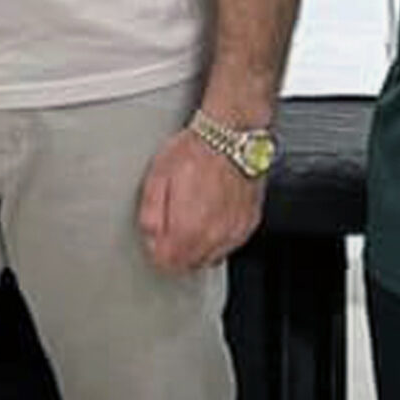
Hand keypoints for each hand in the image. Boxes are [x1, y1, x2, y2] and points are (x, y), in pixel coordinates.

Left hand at [138, 131, 262, 273]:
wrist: (231, 135)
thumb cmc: (196, 150)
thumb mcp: (156, 177)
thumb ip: (150, 215)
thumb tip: (150, 235)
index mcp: (188, 228)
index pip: (167, 263)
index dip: (156, 250)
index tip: (156, 235)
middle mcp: (214, 236)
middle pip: (189, 264)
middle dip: (176, 251)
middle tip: (171, 224)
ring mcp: (235, 231)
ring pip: (210, 257)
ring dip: (197, 246)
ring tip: (192, 215)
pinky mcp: (249, 223)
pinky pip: (229, 244)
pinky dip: (218, 237)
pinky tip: (211, 214)